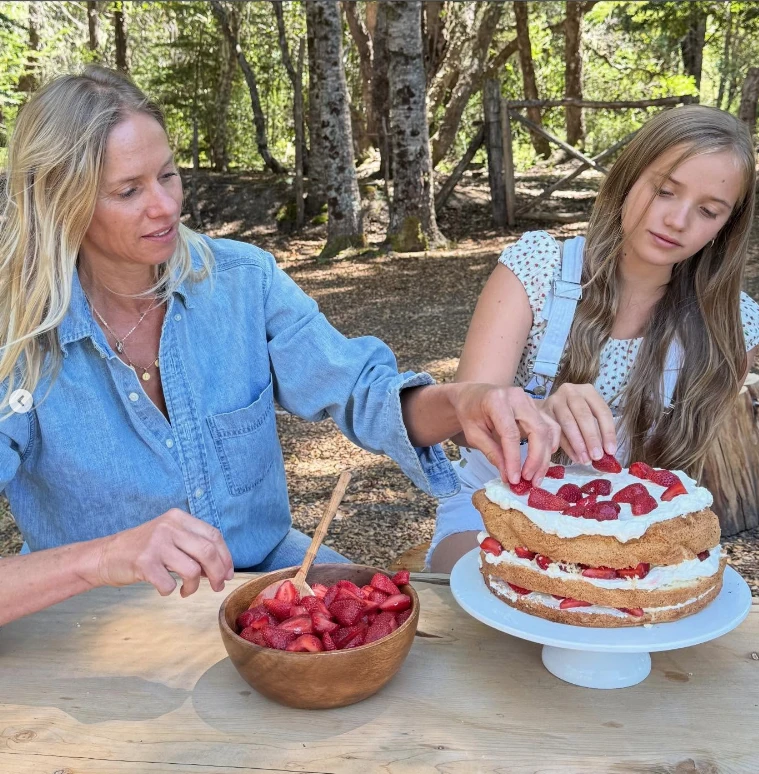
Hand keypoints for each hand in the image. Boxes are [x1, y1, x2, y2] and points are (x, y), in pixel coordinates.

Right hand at [91, 509, 233, 597]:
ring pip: (192, 570)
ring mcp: (156, 543)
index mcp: (178, 518)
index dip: (226, 557)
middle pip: (208, 552)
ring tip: (186, 590)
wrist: (106, 555)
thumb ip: (194, 547)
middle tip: (217, 587)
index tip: (228, 573)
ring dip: (194, 586)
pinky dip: (170, 591)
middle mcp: (169, 527)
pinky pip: (169, 583)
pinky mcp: (144, 562)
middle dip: (218, 573)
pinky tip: (165, 589)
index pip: (214, 535)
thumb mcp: (170, 537)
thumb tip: (222, 569)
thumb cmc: (143, 549)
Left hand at [449, 383, 560, 484]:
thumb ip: (492, 453)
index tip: (514, 479)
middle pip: (537, 430)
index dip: (514, 459)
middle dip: (536, 459)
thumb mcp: (473, 434)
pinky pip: (551, 427)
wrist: (473, 394)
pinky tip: (543, 461)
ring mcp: (530, 400)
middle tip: (530, 480)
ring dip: (545, 456)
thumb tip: (509, 476)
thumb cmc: (470, 413)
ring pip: (548, 430)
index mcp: (497, 401)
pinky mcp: (537, 407)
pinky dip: (550, 445)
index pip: (511, 434)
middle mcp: (518, 397)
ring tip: (536, 477)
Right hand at [539, 383, 616, 464]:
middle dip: (591, 438)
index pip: (602, 411)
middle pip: (584, 415)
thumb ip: (597, 429)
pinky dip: (566, 446)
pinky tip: (574, 456)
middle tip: (596, 456)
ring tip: (585, 459)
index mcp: (588, 391)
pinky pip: (555, 430)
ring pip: (568, 422)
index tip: (611, 451)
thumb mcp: (588, 413)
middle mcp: (571, 392)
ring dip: (578, 444)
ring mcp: (555, 400)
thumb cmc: (573, 413)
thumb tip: (606, 452)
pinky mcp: (542, 411)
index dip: (608, 432)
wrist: (546, 408)